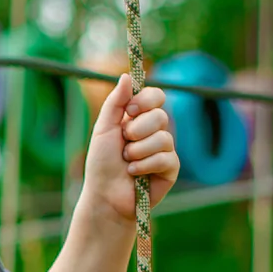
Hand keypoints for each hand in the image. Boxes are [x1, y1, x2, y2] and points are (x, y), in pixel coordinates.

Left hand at [81, 73, 178, 221]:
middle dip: (137, 131)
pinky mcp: (171, 168)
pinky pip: (166, 157)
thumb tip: (126, 76)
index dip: (145, 101)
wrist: (105, 196)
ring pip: (163, 138)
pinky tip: (135, 174)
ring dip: (138, 152)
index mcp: (138, 119)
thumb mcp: (104, 129)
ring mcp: (164, 149)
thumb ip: (115, 103)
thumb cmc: (101, 164)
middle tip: (124, 144)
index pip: (156, 96)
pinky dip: (145, 166)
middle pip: (160, 116)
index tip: (129, 112)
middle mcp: (154, 131)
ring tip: (126, 163)